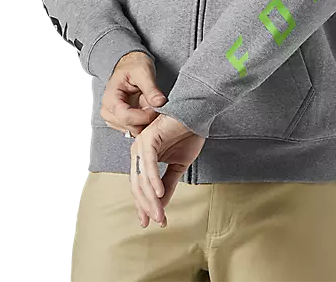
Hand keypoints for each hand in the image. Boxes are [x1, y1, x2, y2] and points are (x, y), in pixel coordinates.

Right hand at [101, 52, 167, 137]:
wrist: (129, 63)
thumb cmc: (133, 65)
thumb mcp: (144, 72)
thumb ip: (151, 89)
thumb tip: (160, 103)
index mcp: (110, 98)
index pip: (125, 116)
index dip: (144, 116)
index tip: (156, 108)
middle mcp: (108, 111)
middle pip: (129, 126)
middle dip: (146, 119)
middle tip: (156, 105)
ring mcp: (113, 118)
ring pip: (133, 130)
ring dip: (145, 121)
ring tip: (150, 104)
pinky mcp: (120, 121)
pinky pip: (134, 129)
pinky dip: (143, 122)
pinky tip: (147, 109)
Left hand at [130, 112, 205, 228]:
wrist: (197, 113)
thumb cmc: (187, 134)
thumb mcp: (178, 166)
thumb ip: (168, 184)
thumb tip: (161, 207)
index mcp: (143, 157)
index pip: (139, 186)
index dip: (144, 205)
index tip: (151, 222)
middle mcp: (138, 151)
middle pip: (138, 185)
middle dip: (147, 206)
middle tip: (158, 221)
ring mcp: (141, 143)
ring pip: (142, 177)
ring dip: (152, 199)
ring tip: (160, 214)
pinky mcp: (149, 138)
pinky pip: (150, 163)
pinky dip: (154, 180)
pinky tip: (160, 193)